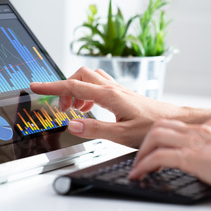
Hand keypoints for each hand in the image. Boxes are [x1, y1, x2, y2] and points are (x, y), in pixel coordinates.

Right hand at [30, 67, 210, 147]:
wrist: (175, 122)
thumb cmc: (153, 128)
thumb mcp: (121, 135)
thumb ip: (93, 129)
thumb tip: (70, 124)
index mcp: (109, 96)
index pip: (73, 86)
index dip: (51, 86)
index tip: (35, 86)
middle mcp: (113, 88)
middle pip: (80, 75)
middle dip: (64, 87)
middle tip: (60, 106)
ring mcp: (118, 89)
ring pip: (89, 78)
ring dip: (76, 89)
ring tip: (73, 109)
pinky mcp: (122, 94)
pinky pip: (98, 85)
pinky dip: (87, 93)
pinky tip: (89, 109)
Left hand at [129, 119, 210, 201]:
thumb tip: (205, 161)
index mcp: (208, 129)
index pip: (175, 126)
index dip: (158, 137)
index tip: (152, 150)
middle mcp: (198, 131)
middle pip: (159, 127)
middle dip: (145, 143)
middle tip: (139, 160)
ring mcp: (194, 142)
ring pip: (155, 137)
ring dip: (141, 154)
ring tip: (137, 169)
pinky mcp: (191, 157)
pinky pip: (158, 157)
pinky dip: (144, 166)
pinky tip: (139, 175)